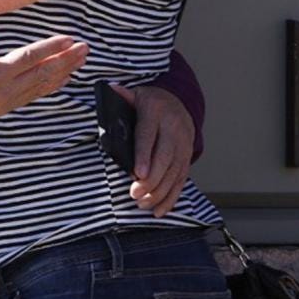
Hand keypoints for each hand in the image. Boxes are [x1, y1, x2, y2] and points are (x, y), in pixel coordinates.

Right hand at [0, 24, 86, 123]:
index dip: (51, 48)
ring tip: (82, 60)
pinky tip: (65, 79)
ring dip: (65, 72)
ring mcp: (9, 99)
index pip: (30, 57)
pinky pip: (36, 95)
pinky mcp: (8, 105)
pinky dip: (53, 86)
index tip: (69, 39)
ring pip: (43, 84)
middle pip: (43, 72)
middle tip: (86, 48)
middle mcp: (6, 89)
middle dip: (67, 60)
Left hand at [124, 85, 194, 216]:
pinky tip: (160, 209)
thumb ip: (123, 96)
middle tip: (135, 194)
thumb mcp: (136, 95)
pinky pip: (181, 179)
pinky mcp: (187, 156)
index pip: (148, 135)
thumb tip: (111, 89)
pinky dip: (171, 196)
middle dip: (151, 179)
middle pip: (164, 157)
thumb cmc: (149, 103)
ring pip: (174, 171)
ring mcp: (183, 144)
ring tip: (143, 204)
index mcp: (155, 112)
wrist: (179, 101)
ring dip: (159, 191)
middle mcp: (173, 128)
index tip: (137, 174)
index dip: (143, 155)